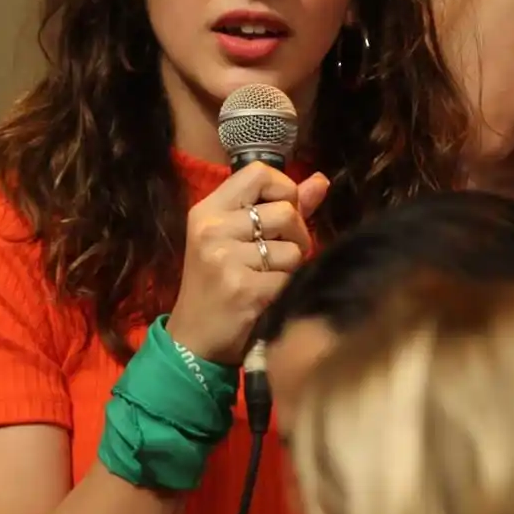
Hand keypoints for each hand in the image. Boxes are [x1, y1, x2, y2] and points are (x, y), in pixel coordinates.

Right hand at [168, 163, 330, 364]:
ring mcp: (225, 258)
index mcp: (209, 210)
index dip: (284, 188)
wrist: (194, 340)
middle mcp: (213, 229)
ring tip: (267, 278)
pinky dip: (286, 290)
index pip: (259, 172)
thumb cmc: (219, 284)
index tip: (284, 212)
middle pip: (286, 211)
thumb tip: (320, 181)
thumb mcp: (237, 239)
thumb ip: (280, 207)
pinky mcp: (243, 288)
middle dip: (297, 235)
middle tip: (279, 256)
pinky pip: (290, 278)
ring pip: (294, 248)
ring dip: (291, 267)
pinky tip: (266, 298)